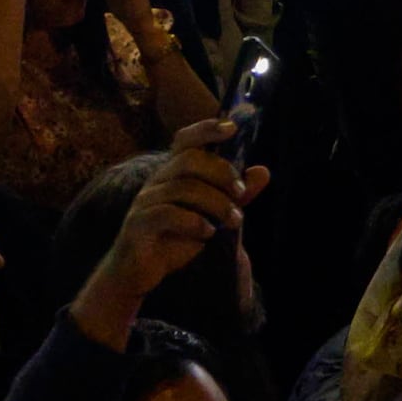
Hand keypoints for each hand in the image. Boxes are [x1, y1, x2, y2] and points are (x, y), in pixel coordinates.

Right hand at [86, 122, 259, 315]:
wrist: (138, 273)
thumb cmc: (175, 238)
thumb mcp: (212, 215)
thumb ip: (235, 195)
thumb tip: (263, 171)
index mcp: (173, 172)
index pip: (185, 140)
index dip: (206, 129)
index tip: (232, 127)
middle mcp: (157, 181)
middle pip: (189, 160)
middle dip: (222, 173)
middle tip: (241, 194)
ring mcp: (145, 201)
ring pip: (183, 188)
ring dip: (216, 203)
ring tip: (234, 221)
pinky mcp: (138, 224)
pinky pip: (166, 214)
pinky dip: (192, 222)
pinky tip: (208, 233)